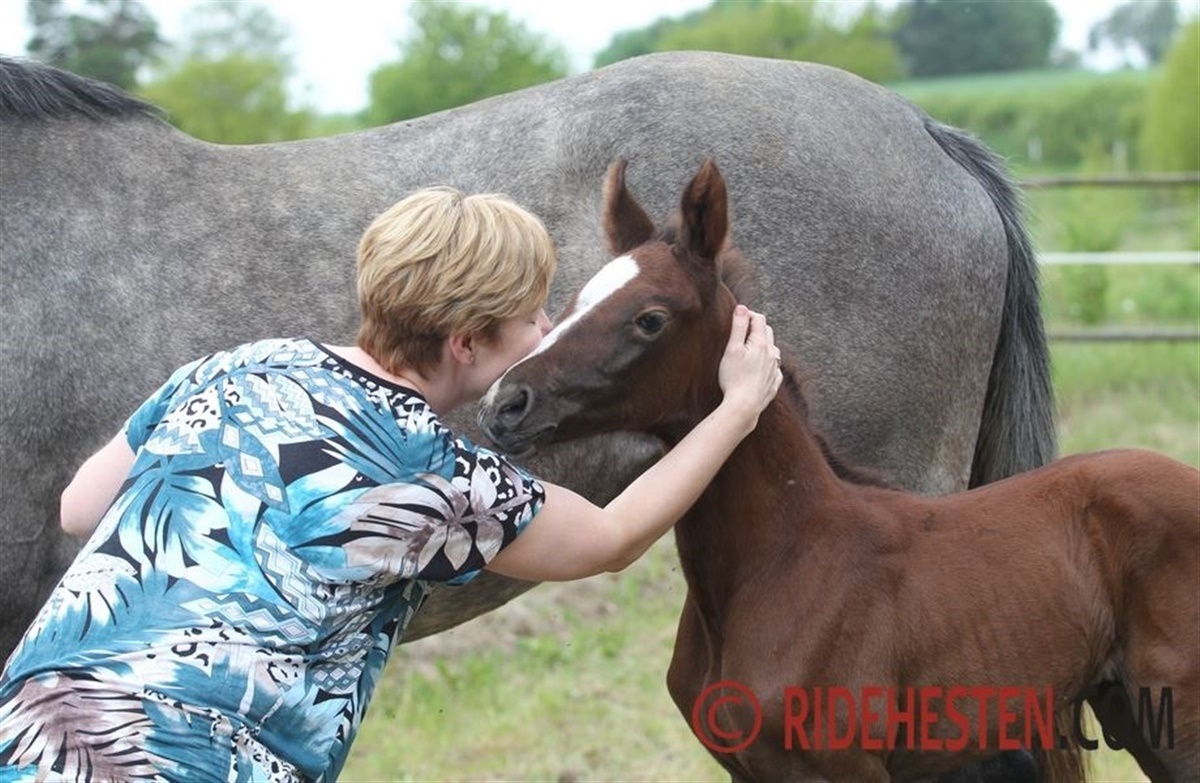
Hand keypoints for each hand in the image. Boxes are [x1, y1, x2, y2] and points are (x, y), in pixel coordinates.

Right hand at [717, 304, 783, 426]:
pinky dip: (768, 363)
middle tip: (742, 331)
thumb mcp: (732, 349)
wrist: (744, 406)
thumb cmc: (734, 378)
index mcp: (761, 344)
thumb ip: (738, 327)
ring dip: (764, 345)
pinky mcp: (774, 383)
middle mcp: (772, 354)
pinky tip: (760, 368)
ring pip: (773, 350)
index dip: (748, 314)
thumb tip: (742, 308)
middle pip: (768, 332)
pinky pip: (775, 368)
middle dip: (756, 328)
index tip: (737, 316)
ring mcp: (774, 369)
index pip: (759, 319)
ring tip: (751, 349)